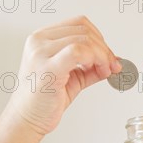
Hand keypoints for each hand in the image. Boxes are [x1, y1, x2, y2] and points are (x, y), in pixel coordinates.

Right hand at [8, 15, 121, 136]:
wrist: (27, 119)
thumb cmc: (43, 100)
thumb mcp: (73, 78)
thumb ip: (92, 67)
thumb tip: (115, 61)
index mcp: (43, 38)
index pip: (79, 24)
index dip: (100, 38)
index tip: (109, 56)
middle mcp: (39, 41)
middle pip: (84, 30)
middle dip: (104, 48)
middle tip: (111, 66)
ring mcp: (41, 53)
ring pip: (84, 39)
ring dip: (102, 55)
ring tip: (104, 71)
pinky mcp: (47, 68)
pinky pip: (77, 52)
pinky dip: (93, 59)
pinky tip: (96, 70)